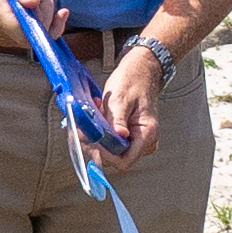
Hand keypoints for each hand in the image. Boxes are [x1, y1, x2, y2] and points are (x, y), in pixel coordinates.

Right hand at [0, 0, 52, 49]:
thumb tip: (33, 2)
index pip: (21, 30)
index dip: (41, 23)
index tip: (52, 8)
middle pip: (29, 36)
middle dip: (43, 18)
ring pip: (32, 38)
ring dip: (41, 20)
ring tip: (33, 0)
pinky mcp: (5, 40)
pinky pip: (29, 40)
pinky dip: (40, 26)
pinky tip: (39, 10)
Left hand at [96, 40, 168, 157]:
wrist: (142, 70)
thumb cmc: (134, 81)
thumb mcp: (121, 99)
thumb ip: (117, 120)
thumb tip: (117, 136)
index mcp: (147, 134)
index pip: (124, 161)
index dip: (106, 155)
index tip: (92, 141)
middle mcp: (144, 142)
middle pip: (115, 158)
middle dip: (97, 144)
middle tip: (84, 128)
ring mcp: (137, 140)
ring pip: (111, 151)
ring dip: (97, 137)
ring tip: (94, 116)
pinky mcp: (130, 136)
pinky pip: (112, 142)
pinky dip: (101, 132)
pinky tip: (99, 116)